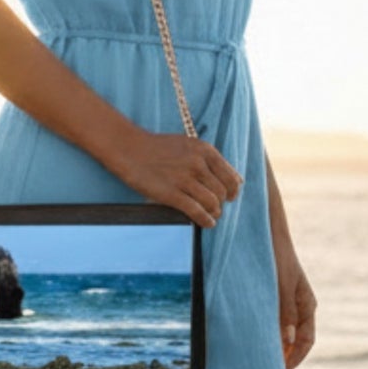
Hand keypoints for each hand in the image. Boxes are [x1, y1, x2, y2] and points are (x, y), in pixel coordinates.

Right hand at [112, 127, 241, 226]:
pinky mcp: (171, 194)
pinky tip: (207, 223)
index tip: (230, 197)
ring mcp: (184, 179)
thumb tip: (237, 180)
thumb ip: (210, 160)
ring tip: (211, 216)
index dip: (233, 190)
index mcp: (204, 150)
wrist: (129, 149)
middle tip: (217, 208)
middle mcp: (197, 164)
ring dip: (214, 213)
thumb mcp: (189, 145)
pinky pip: (197, 211)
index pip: (230, 176)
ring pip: (212, 203)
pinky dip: (205, 220)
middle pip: (222, 192)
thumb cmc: (158, 148)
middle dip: (221, 203)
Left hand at [275, 236, 315, 368]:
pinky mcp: (277, 295)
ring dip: (278, 345)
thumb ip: (285, 313)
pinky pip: (277, 320)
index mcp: (307, 305)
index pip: (306, 341)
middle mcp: (301, 305)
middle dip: (286, 356)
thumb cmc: (276, 257)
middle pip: (297, 340)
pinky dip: (270, 332)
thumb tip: (288, 342)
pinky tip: (256, 337)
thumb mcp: (281, 286)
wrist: (269, 232)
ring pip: (287, 331)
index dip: (295, 359)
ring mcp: (290, 300)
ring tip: (262, 358)